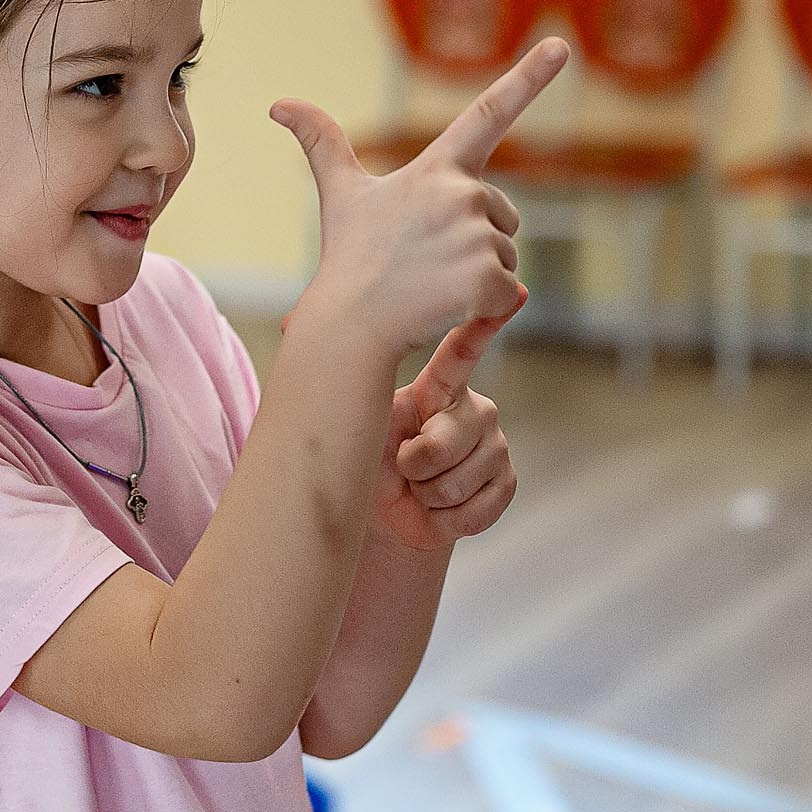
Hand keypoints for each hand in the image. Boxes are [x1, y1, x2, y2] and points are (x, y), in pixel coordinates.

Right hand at [271, 38, 563, 355]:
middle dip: (478, 238)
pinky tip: (445, 307)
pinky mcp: (487, 279)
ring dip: (477, 274)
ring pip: (506, 255)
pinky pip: (506, 293)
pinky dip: (483, 307)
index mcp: (436, 170)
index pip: (487, 113)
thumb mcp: (341, 192)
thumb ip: (320, 142)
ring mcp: (476, 237)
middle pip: (502, 215)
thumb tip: (278, 102)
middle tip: (427, 261)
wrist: (350, 323)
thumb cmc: (349, 256)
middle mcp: (462, 195)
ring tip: (431, 284)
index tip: (560, 46)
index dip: (527, 77)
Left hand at [375, 301, 522, 549]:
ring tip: (419, 488)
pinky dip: (449, 519)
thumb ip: (357, 393)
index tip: (512, 292)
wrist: (387, 519)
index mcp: (438, 389)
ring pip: (460, 478)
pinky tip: (440, 510)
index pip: (464, 353)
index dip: (485, 326)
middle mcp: (473, 408)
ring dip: (429, 495)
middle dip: (415, 466)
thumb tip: (299, 332)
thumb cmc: (370, 465)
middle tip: (404, 469)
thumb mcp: (357, 429)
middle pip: (447, 438)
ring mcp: (495, 444)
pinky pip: (479, 507)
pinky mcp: (506, 481)